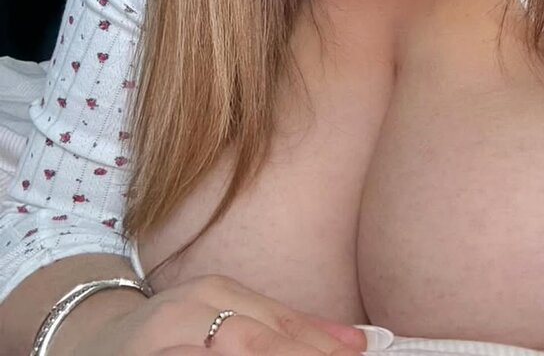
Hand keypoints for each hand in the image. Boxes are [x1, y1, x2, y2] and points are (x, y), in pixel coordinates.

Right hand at [65, 273, 368, 355]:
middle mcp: (188, 310)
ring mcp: (158, 341)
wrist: (85, 340)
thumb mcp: (226, 317)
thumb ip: (286, 329)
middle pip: (255, 340)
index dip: (320, 348)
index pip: (281, 326)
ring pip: (223, 352)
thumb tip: (358, 343)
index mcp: (217, 293)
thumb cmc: (169, 336)